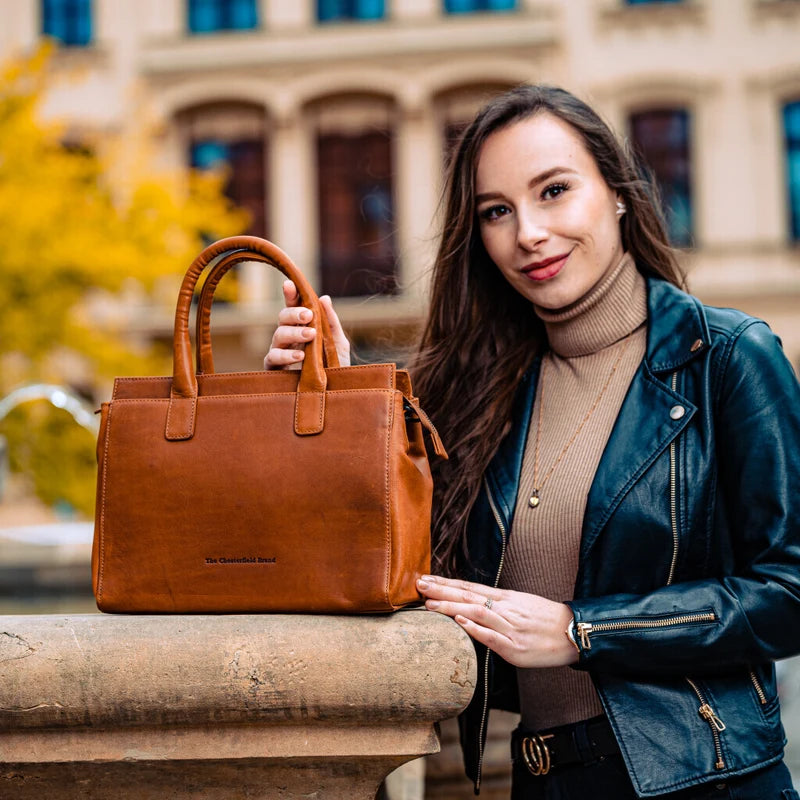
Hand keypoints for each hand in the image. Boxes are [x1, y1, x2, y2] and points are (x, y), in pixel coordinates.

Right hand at [264, 280, 350, 369]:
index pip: (293, 308)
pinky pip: (273, 359)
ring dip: (293, 332)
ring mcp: (280, 353)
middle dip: (293, 314)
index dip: (290, 295)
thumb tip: (324, 298)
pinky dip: (286, 355)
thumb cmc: (336, 367)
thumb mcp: (338, 343)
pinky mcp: (276, 371)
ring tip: (310, 335)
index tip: (290, 284)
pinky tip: (300, 354)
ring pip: (277, 335)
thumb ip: (331, 322)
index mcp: (301, 328)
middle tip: (308, 315)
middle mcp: (288, 339)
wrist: (337, 393)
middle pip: (282, 319)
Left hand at [416, 574, 577, 667]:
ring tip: (430, 604)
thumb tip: (471, 606)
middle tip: (419, 585)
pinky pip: (492, 636)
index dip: (446, 583)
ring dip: (451, 607)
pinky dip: (475, 628)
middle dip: (441, 590)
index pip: (469, 587)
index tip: (426, 579)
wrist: (574, 633)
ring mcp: (509, 628)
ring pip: (476, 612)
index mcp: (505, 598)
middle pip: (468, 595)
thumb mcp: (521, 604)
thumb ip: (496, 605)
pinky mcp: (514, 647)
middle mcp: (505, 609)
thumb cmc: (546, 620)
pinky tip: (460, 622)